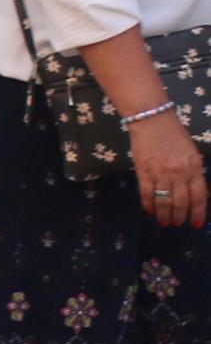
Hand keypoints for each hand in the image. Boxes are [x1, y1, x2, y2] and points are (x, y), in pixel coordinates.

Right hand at [133, 111, 204, 228]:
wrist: (152, 120)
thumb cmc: (174, 134)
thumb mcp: (192, 152)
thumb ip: (194, 171)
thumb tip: (193, 191)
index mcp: (194, 167)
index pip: (199, 196)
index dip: (198, 212)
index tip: (196, 223)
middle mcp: (179, 173)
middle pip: (181, 202)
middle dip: (180, 216)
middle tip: (177, 224)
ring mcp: (160, 173)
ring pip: (164, 201)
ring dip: (164, 214)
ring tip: (164, 222)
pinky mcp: (143, 171)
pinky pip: (146, 193)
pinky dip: (148, 204)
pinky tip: (150, 211)